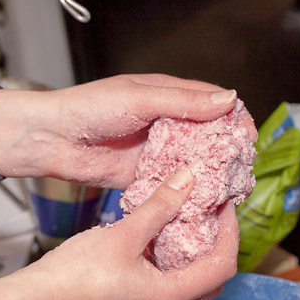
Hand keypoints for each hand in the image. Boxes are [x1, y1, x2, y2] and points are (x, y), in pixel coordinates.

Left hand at [0, 74, 237, 188]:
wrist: (51, 138)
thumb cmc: (89, 108)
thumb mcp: (140, 98)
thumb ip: (183, 102)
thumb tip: (227, 99)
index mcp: (166, 95)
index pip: (211, 103)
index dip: (233, 118)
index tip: (248, 136)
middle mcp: (164, 123)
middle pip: (206, 137)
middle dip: (225, 152)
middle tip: (242, 169)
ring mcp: (153, 151)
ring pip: (190, 163)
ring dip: (208, 175)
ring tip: (228, 189)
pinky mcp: (141, 176)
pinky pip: (169, 184)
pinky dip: (184, 193)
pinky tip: (199, 203)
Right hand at [20, 167, 238, 299]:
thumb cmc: (74, 277)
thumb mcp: (122, 235)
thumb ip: (158, 207)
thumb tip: (187, 180)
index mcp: (169, 297)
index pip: (221, 267)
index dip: (230, 234)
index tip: (224, 206)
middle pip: (208, 281)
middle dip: (213, 246)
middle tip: (209, 214)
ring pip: (183, 285)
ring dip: (188, 255)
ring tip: (180, 221)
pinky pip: (160, 287)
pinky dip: (165, 264)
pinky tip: (149, 239)